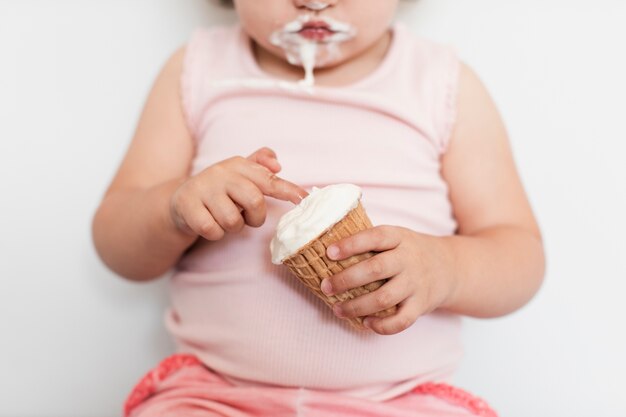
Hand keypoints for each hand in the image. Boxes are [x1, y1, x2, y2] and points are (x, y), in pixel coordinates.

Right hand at [169, 147, 307, 239]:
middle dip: (256, 217)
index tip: (305, 200)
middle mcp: (220, 172)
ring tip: (224, 218)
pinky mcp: (187, 205)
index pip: (268, 179)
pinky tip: (209, 224)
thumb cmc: (220, 190)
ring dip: (233, 227)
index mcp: (238, 165)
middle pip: (254, 201)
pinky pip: (212, 229)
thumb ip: (261, 166)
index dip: (288, 190)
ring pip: (233, 220)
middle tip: (248, 218)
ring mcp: (202, 188)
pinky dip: (215, 234)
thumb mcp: (240, 175)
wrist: (180, 199)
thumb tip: (277, 165)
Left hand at [321, 226, 456, 334]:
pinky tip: (365, 323)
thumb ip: (371, 242)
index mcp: (399, 238)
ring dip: (357, 306)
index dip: (351, 244)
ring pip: (384, 298)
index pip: (374, 237)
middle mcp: (409, 259)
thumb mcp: (396, 237)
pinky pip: (402, 321)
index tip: (329, 253)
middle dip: (346, 280)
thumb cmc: (408, 252)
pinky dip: (382, 326)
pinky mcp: (422, 305)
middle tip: (325, 286)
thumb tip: (327, 249)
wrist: (449, 267)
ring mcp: (416, 283)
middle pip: (375, 270)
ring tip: (337, 309)